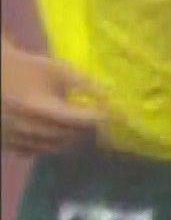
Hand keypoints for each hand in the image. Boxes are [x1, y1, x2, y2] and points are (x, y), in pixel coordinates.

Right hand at [1, 41, 105, 155]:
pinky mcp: (6, 143)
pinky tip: (50, 129)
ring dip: (67, 136)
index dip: (98, 118)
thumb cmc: (27, 68)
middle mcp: (26, 128)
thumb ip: (85, 84)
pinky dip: (48, 143)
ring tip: (69, 121)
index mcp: (39, 107)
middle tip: (89, 116)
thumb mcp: (58, 70)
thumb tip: (110, 100)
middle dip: (83, 126)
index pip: (80, 121)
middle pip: (69, 136)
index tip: (110, 113)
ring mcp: (14, 138)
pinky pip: (35, 151)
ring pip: (54, 147)